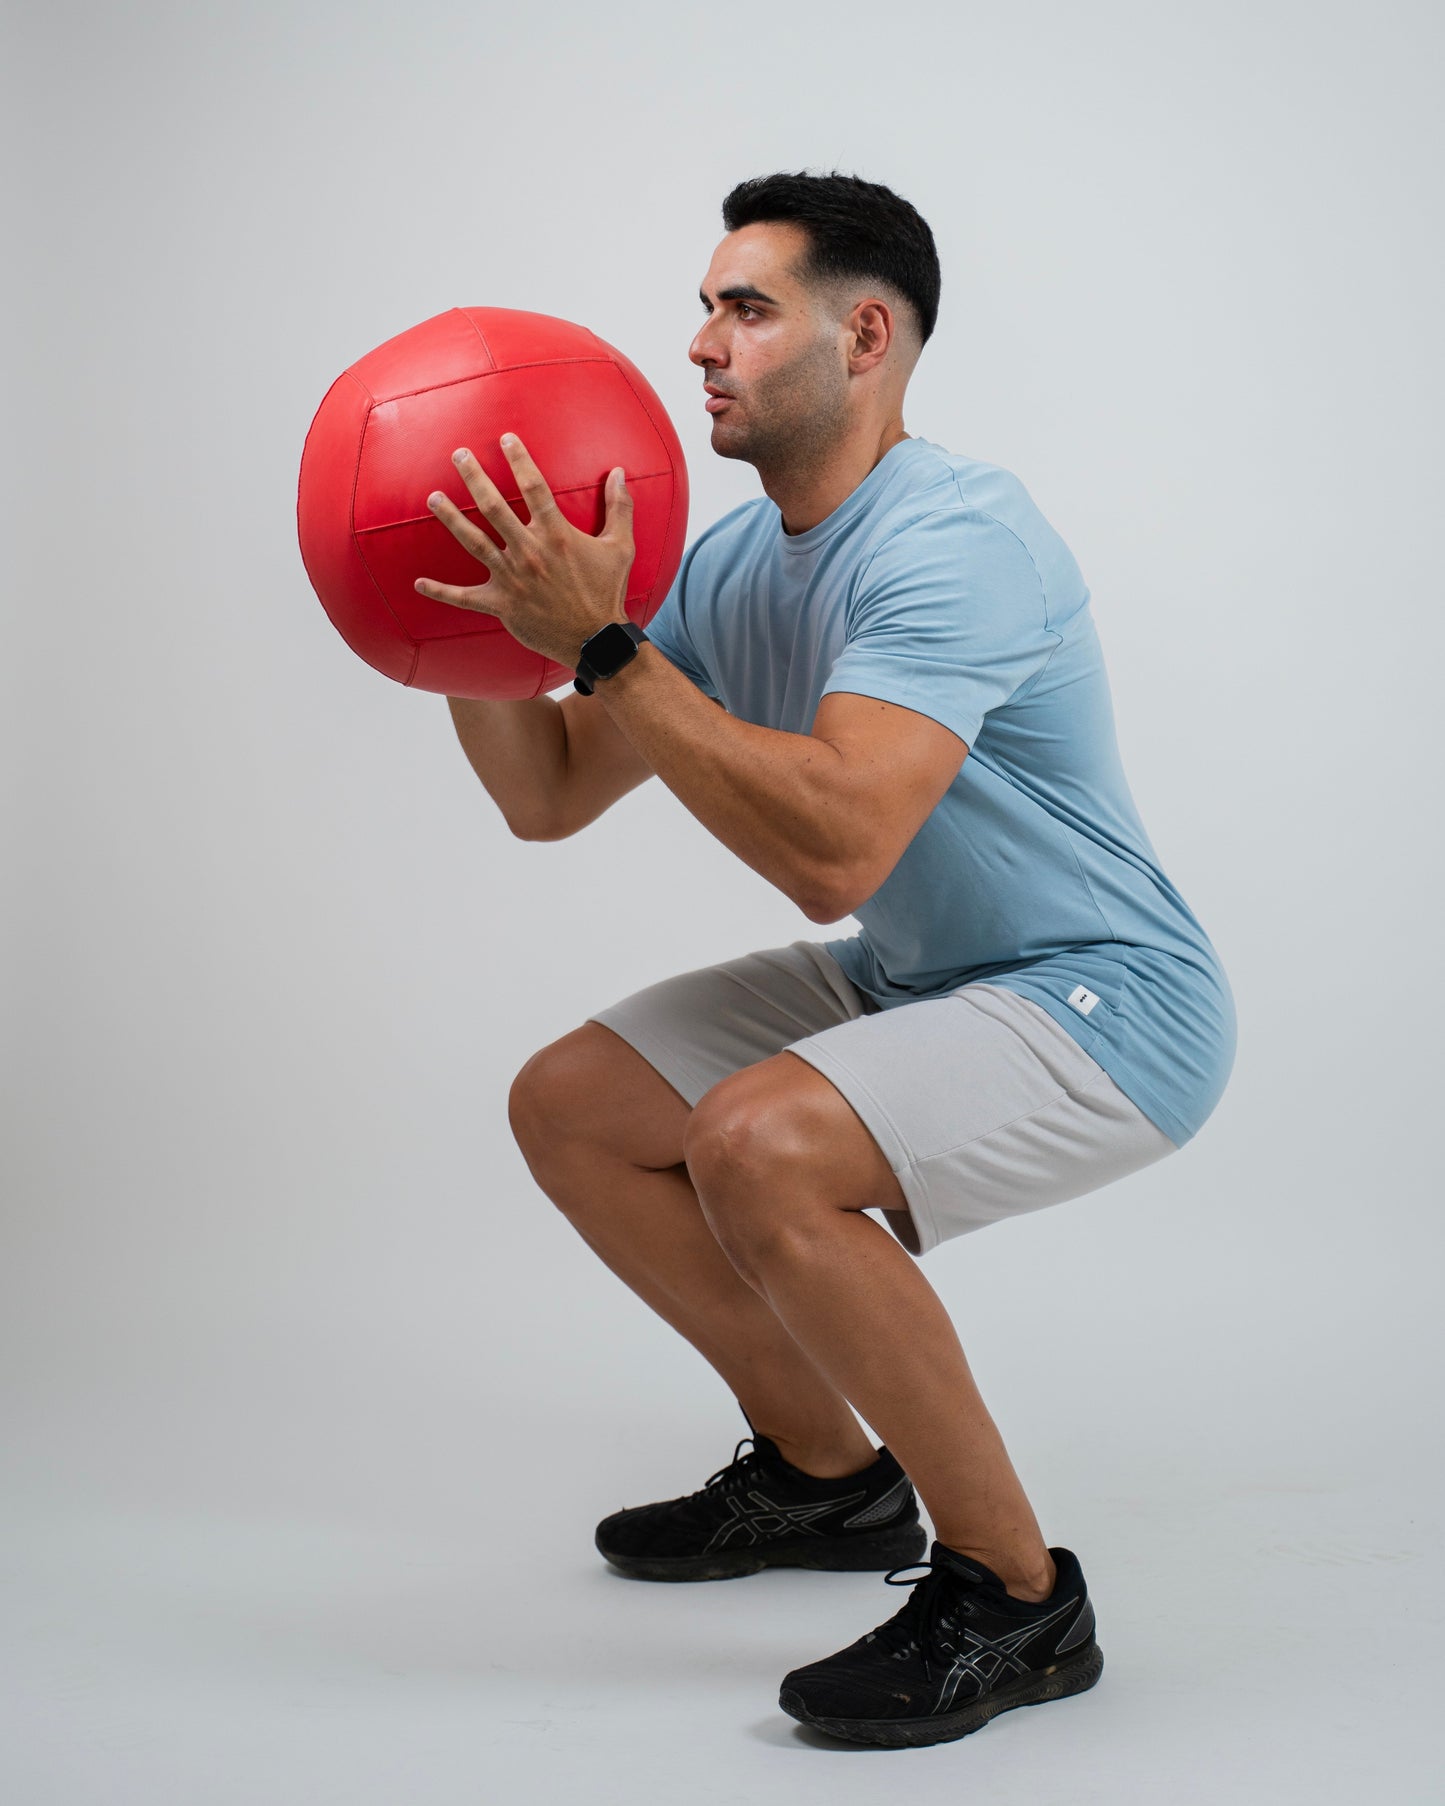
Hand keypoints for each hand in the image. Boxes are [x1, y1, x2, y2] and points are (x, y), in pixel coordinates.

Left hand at [414, 435, 635, 669]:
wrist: (596, 640)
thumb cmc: (608, 592)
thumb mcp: (621, 547)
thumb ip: (620, 507)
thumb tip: (621, 472)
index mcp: (556, 535)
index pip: (533, 487)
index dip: (519, 459)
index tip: (505, 439)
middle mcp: (529, 552)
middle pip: (494, 506)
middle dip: (474, 478)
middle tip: (459, 455)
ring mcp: (512, 578)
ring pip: (474, 542)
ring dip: (451, 519)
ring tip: (433, 498)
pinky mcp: (501, 605)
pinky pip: (465, 598)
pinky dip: (441, 592)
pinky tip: (419, 583)